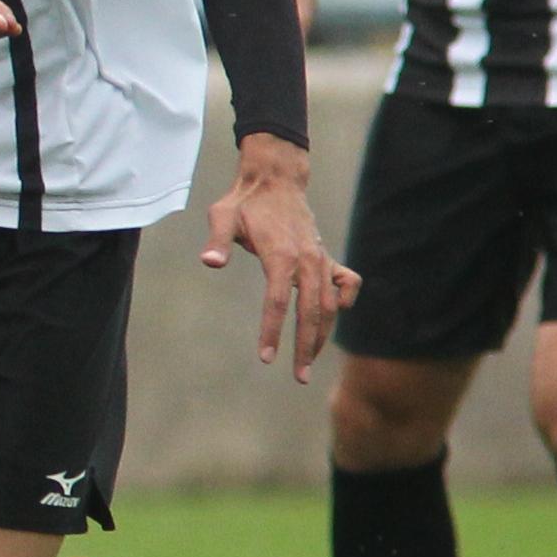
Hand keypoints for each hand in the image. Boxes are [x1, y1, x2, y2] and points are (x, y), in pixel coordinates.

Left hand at [199, 136, 356, 382]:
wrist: (276, 180)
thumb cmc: (246, 202)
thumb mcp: (223, 216)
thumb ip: (217, 240)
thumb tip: (210, 262)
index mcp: (281, 254)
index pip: (278, 301)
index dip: (272, 331)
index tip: (266, 357)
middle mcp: (307, 259)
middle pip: (311, 311)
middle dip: (306, 346)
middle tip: (299, 376)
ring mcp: (320, 259)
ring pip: (329, 304)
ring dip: (323, 334)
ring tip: (310, 361)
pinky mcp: (327, 257)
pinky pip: (347, 282)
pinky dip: (345, 298)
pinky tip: (337, 314)